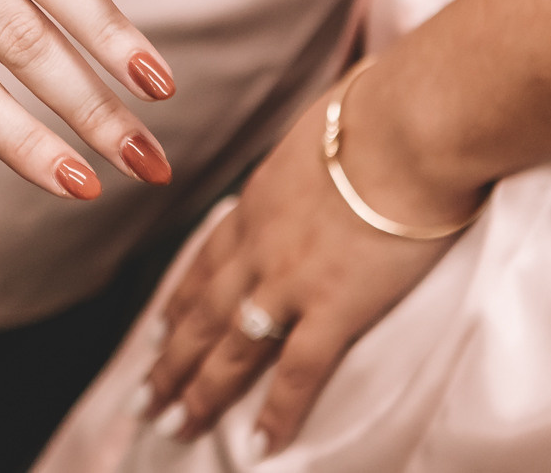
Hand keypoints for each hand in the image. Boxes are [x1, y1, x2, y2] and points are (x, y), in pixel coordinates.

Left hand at [138, 65, 479, 456]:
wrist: (409, 125)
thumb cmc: (383, 111)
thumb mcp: (328, 127)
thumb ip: (320, 155)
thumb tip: (338, 144)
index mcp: (259, 201)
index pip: (207, 261)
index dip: (179, 300)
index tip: (158, 331)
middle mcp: (260, 244)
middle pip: (202, 312)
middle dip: (169, 361)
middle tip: (141, 399)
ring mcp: (291, 279)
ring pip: (231, 348)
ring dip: (198, 393)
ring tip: (171, 426)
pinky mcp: (335, 306)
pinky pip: (298, 372)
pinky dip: (276, 413)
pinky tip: (260, 445)